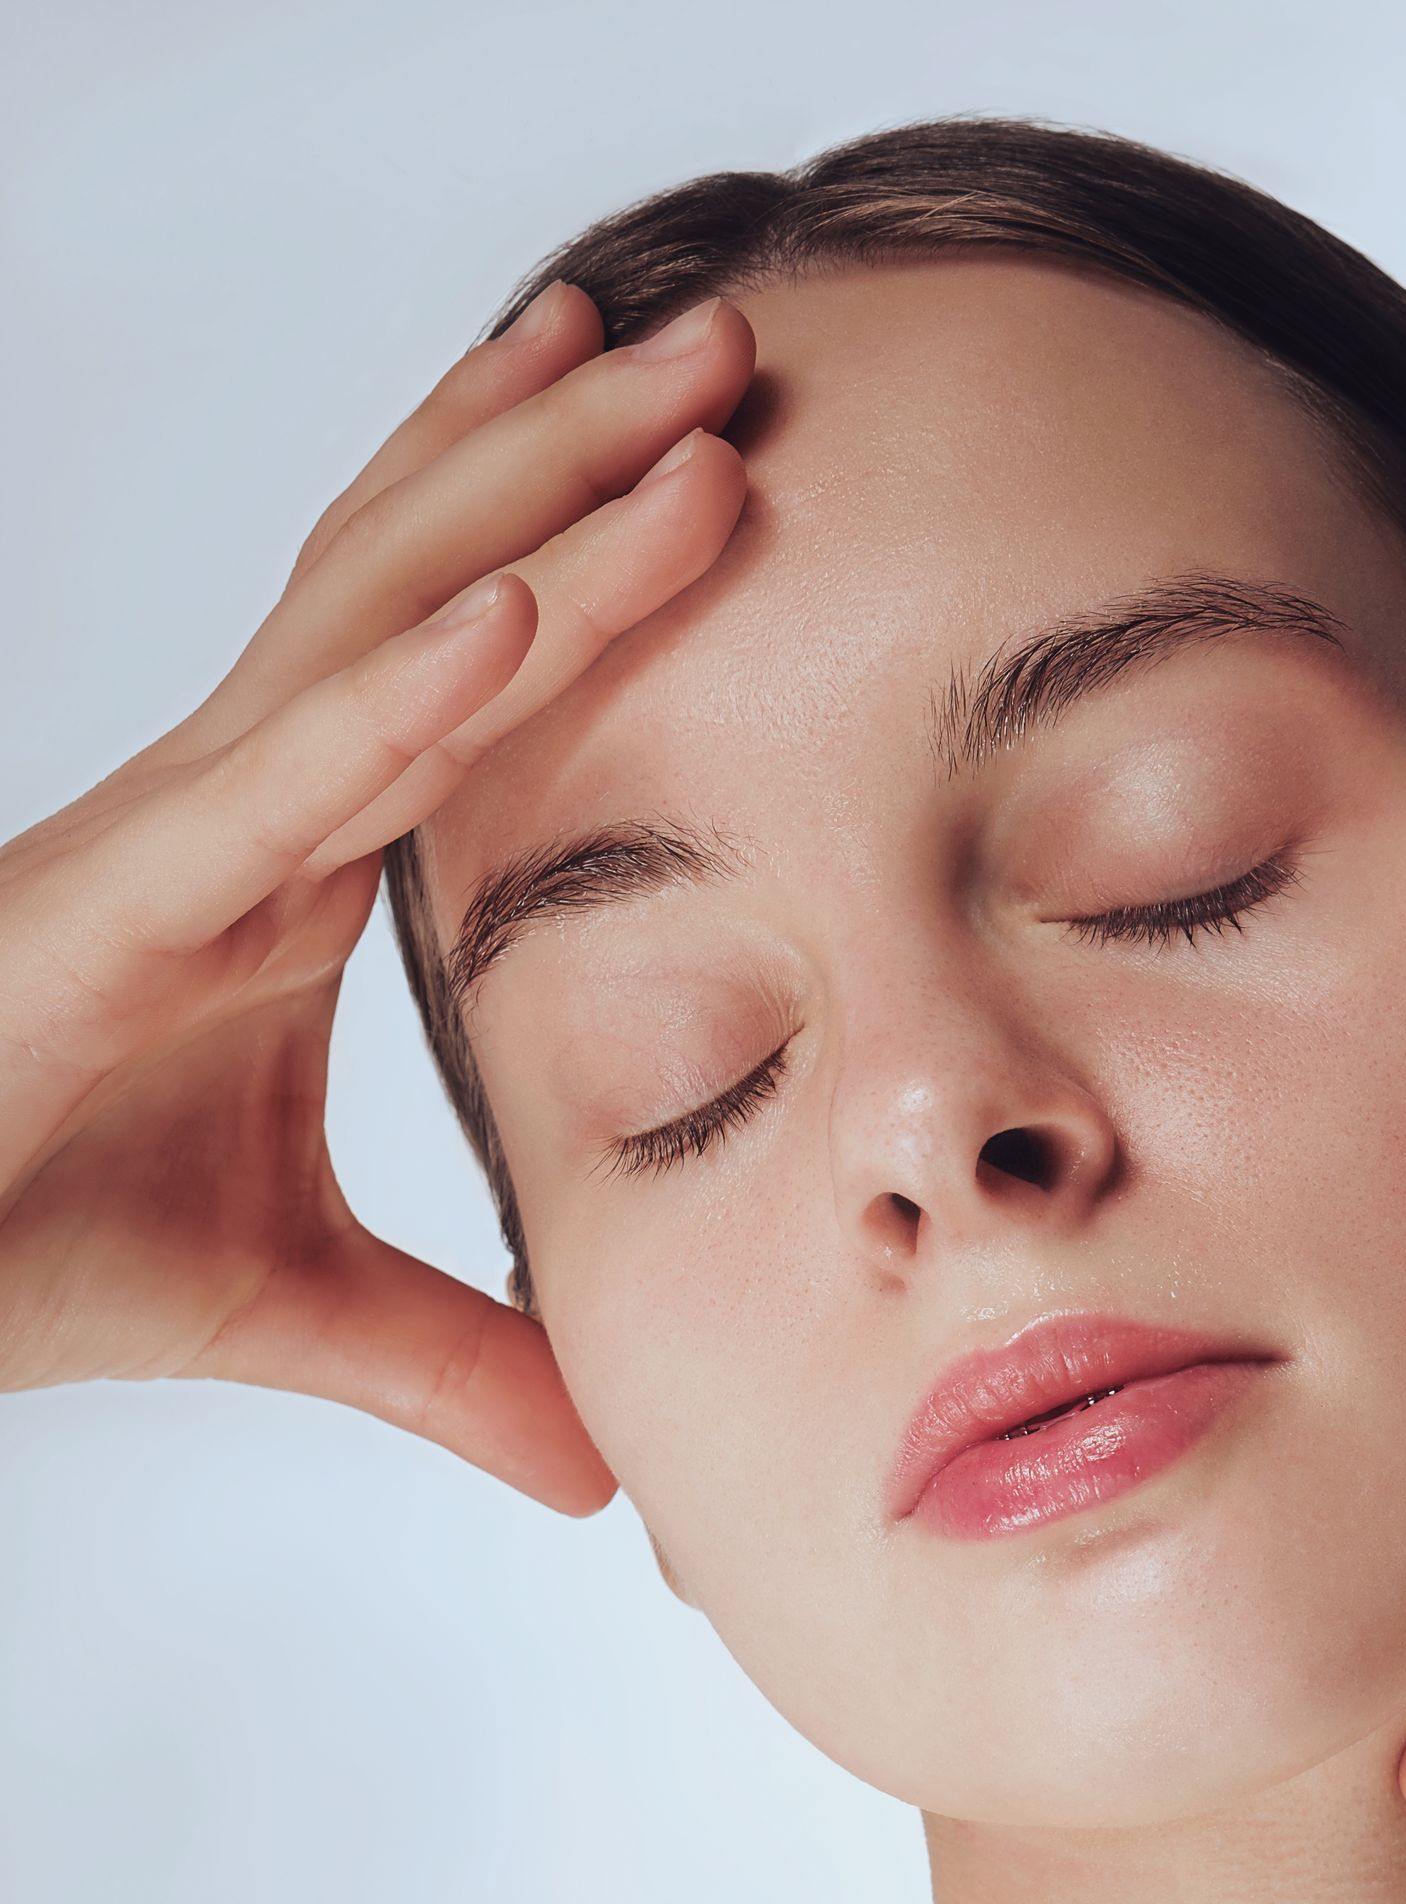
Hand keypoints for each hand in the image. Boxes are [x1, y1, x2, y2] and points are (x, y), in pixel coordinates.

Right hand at [0, 284, 754, 1511]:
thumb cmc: (29, 1236)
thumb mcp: (294, 1309)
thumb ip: (452, 1357)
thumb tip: (599, 1465)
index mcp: (299, 864)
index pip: (464, 670)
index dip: (581, 550)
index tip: (707, 457)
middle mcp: (249, 809)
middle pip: (435, 582)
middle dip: (580, 454)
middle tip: (740, 344)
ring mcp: (182, 838)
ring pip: (372, 629)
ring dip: (533, 508)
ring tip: (680, 401)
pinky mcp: (115, 905)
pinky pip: (281, 777)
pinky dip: (400, 695)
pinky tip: (518, 609)